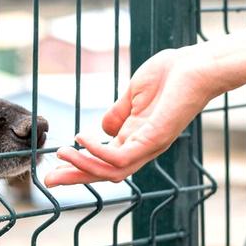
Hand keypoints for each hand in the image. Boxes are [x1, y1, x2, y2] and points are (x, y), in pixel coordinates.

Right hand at [44, 46, 223, 186]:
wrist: (198, 65)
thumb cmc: (171, 74)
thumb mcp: (133, 95)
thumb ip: (118, 113)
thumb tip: (102, 128)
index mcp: (135, 138)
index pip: (103, 161)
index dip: (79, 165)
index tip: (54, 166)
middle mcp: (142, 148)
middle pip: (104, 173)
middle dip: (75, 177)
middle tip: (48, 180)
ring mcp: (149, 146)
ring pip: (110, 171)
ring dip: (82, 166)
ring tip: (61, 154)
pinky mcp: (154, 139)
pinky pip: (120, 157)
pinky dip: (98, 152)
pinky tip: (82, 139)